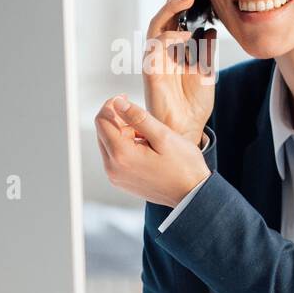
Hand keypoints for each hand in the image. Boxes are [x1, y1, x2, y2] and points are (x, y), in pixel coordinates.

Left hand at [95, 95, 211, 206]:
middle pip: (103, 132)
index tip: (126, 98)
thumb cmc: (183, 166)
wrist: (191, 194)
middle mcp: (112, 168)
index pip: (102, 120)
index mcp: (121, 155)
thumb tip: (117, 103)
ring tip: (148, 137)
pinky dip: (126, 147)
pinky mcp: (121, 182)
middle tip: (143, 121)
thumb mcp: (163, 135)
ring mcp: (115, 177)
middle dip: (119, 120)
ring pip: (108, 144)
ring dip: (123, 134)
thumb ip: (138, 117)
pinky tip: (146, 149)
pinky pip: (115, 157)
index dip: (112, 104)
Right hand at [143, 0, 216, 147]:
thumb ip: (206, 50)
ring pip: (156, 25)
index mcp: (175, 48)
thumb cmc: (193, 103)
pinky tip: (185, 35)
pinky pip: (155, 46)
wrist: (187, 128)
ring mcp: (154, 58)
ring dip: (170, 9)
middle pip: (164, 14)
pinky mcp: (150, 70)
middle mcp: (161, 50)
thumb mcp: (206, 70)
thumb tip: (208, 28)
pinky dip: (169, 37)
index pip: (176, 16)